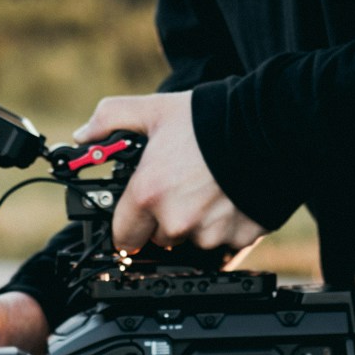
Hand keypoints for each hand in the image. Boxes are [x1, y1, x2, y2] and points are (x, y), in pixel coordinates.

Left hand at [75, 91, 269, 254]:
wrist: (271, 125)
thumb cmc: (211, 119)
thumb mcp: (154, 110)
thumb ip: (110, 120)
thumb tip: (83, 135)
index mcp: (148, 194)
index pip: (121, 235)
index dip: (128, 224)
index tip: (136, 216)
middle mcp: (176, 221)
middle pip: (159, 239)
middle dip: (165, 220)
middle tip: (181, 188)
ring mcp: (210, 235)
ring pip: (193, 242)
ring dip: (198, 224)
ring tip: (211, 190)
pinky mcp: (240, 239)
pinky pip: (226, 244)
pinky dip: (227, 227)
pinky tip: (232, 200)